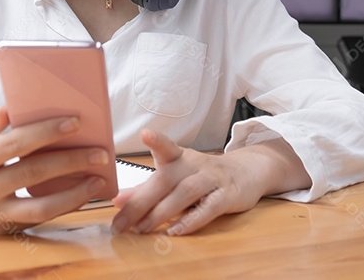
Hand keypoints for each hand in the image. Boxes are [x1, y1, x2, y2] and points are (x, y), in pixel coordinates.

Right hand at [0, 107, 111, 233]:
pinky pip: (41, 219)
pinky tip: (85, 192)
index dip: (45, 133)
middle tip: (99, 153)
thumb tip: (8, 113)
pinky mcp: (6, 228)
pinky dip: (66, 206)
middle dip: (69, 162)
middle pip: (31, 174)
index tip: (75, 123)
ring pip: (39, 207)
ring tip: (99, 178)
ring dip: (74, 193)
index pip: (13, 145)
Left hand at [109, 129, 309, 235]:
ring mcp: (212, 179)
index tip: (145, 134)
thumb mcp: (175, 176)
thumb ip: (146, 189)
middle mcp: (194, 164)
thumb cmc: (202, 175)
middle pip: (166, 179)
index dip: (157, 140)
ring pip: (185, 193)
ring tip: (143, 228)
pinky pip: (209, 207)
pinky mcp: (227, 196)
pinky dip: (192, 220)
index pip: (167, 146)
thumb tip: (117, 200)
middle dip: (141, 201)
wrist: (246, 172)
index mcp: (179, 157)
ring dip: (162, 212)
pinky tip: (176, 231)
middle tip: (121, 222)